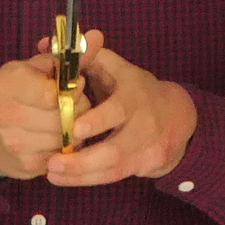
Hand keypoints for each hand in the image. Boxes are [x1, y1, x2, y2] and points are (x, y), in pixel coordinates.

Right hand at [0, 46, 68, 179]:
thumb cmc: (17, 94)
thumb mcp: (37, 68)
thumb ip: (70, 56)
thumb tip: (96, 36)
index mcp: (9, 83)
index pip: (54, 94)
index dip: (73, 91)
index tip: (74, 87)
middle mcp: (7, 113)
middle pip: (63, 117)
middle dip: (78, 111)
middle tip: (75, 106)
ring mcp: (15, 142)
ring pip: (65, 138)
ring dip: (74, 131)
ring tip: (66, 122)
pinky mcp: (25, 164)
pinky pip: (61, 155)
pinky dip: (65, 147)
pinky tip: (56, 138)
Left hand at [45, 34, 198, 187]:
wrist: (177, 118)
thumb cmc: (136, 90)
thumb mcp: (119, 69)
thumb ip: (86, 57)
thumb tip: (46, 44)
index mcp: (134, 96)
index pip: (118, 110)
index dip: (98, 121)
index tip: (74, 129)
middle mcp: (142, 126)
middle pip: (114, 150)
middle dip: (83, 160)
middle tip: (53, 163)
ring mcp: (143, 150)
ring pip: (112, 169)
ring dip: (80, 174)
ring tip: (51, 174)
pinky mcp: (141, 166)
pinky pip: (112, 177)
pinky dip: (86, 180)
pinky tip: (63, 178)